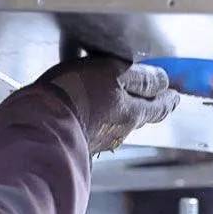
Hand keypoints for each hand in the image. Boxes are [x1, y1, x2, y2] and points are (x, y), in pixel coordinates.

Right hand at [33, 55, 179, 153]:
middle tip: (158, 101)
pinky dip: (99, 117)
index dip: (168, 99)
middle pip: (140, 116)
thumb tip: (163, 81)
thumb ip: (141, 78)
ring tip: (122, 103)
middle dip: (150, 107)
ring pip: (118, 123)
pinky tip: (89, 112)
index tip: (175, 96)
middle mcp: (118, 130)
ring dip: (123, 112)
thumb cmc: (75, 95)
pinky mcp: (76, 139)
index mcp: (133, 112)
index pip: (159, 106)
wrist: (37, 125)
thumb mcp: (113, 73)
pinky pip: (95, 126)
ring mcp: (97, 138)